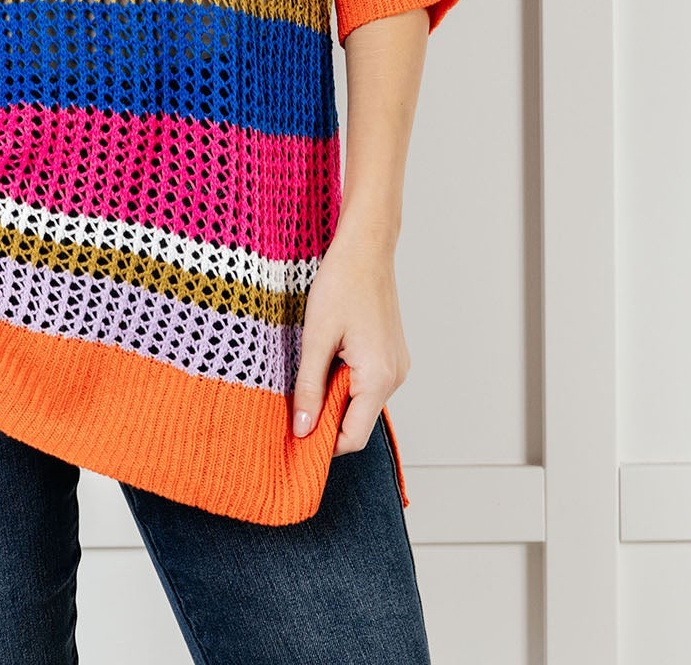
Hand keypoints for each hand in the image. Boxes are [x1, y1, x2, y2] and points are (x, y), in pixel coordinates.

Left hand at [290, 221, 410, 453]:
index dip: (322, 444)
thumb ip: (310, 388)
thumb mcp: (317, 338)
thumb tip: (303, 430)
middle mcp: (395, 377)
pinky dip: (345, 380)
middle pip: (357, 421)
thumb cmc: (342, 283)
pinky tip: (328, 357)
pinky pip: (366, 382)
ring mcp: (396, 366)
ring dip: (334, 395)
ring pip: (360, 401)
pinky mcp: (391, 354)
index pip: (353, 437)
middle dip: (325, 418)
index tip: (293, 438)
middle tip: (294, 403)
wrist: (366, 247)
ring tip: (310, 370)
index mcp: (378, 378)